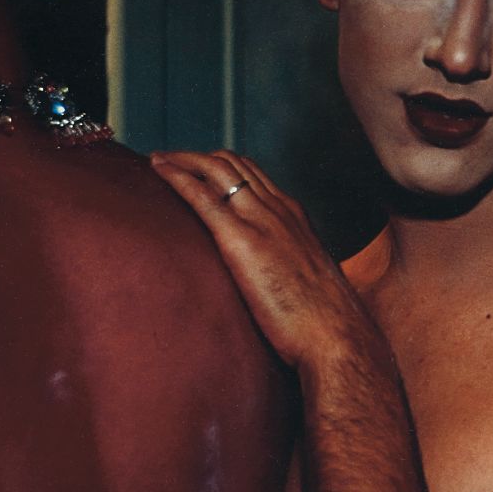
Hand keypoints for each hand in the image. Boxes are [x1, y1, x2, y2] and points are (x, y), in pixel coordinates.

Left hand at [151, 150, 380, 369]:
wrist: (335, 335)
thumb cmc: (323, 322)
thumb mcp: (307, 282)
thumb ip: (287, 270)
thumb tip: (271, 283)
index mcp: (294, 217)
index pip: (254, 175)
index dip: (222, 166)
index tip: (198, 170)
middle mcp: (278, 210)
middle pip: (233, 164)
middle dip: (197, 156)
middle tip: (169, 160)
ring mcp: (262, 221)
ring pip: (217, 169)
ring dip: (183, 158)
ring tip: (157, 160)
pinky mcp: (242, 241)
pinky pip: (204, 197)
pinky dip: (178, 176)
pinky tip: (158, 170)